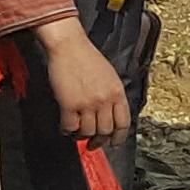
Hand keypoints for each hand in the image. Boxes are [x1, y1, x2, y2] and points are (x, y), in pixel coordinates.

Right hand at [38, 23, 128, 142]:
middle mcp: (105, 100)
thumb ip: (112, 95)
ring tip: (77, 132)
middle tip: (92, 143)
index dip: (119, 138)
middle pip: (106, 131)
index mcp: (118, 92)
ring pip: (88, 132)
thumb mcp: (110, 76)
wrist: (69, 46)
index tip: (114, 144)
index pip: (124, 123)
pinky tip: (65, 126)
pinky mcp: (69, 104)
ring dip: (81, 135)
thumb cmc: (87, 58)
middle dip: (99, 140)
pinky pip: (70, 127)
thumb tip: (110, 115)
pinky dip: (67, 130)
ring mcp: (88, 103)